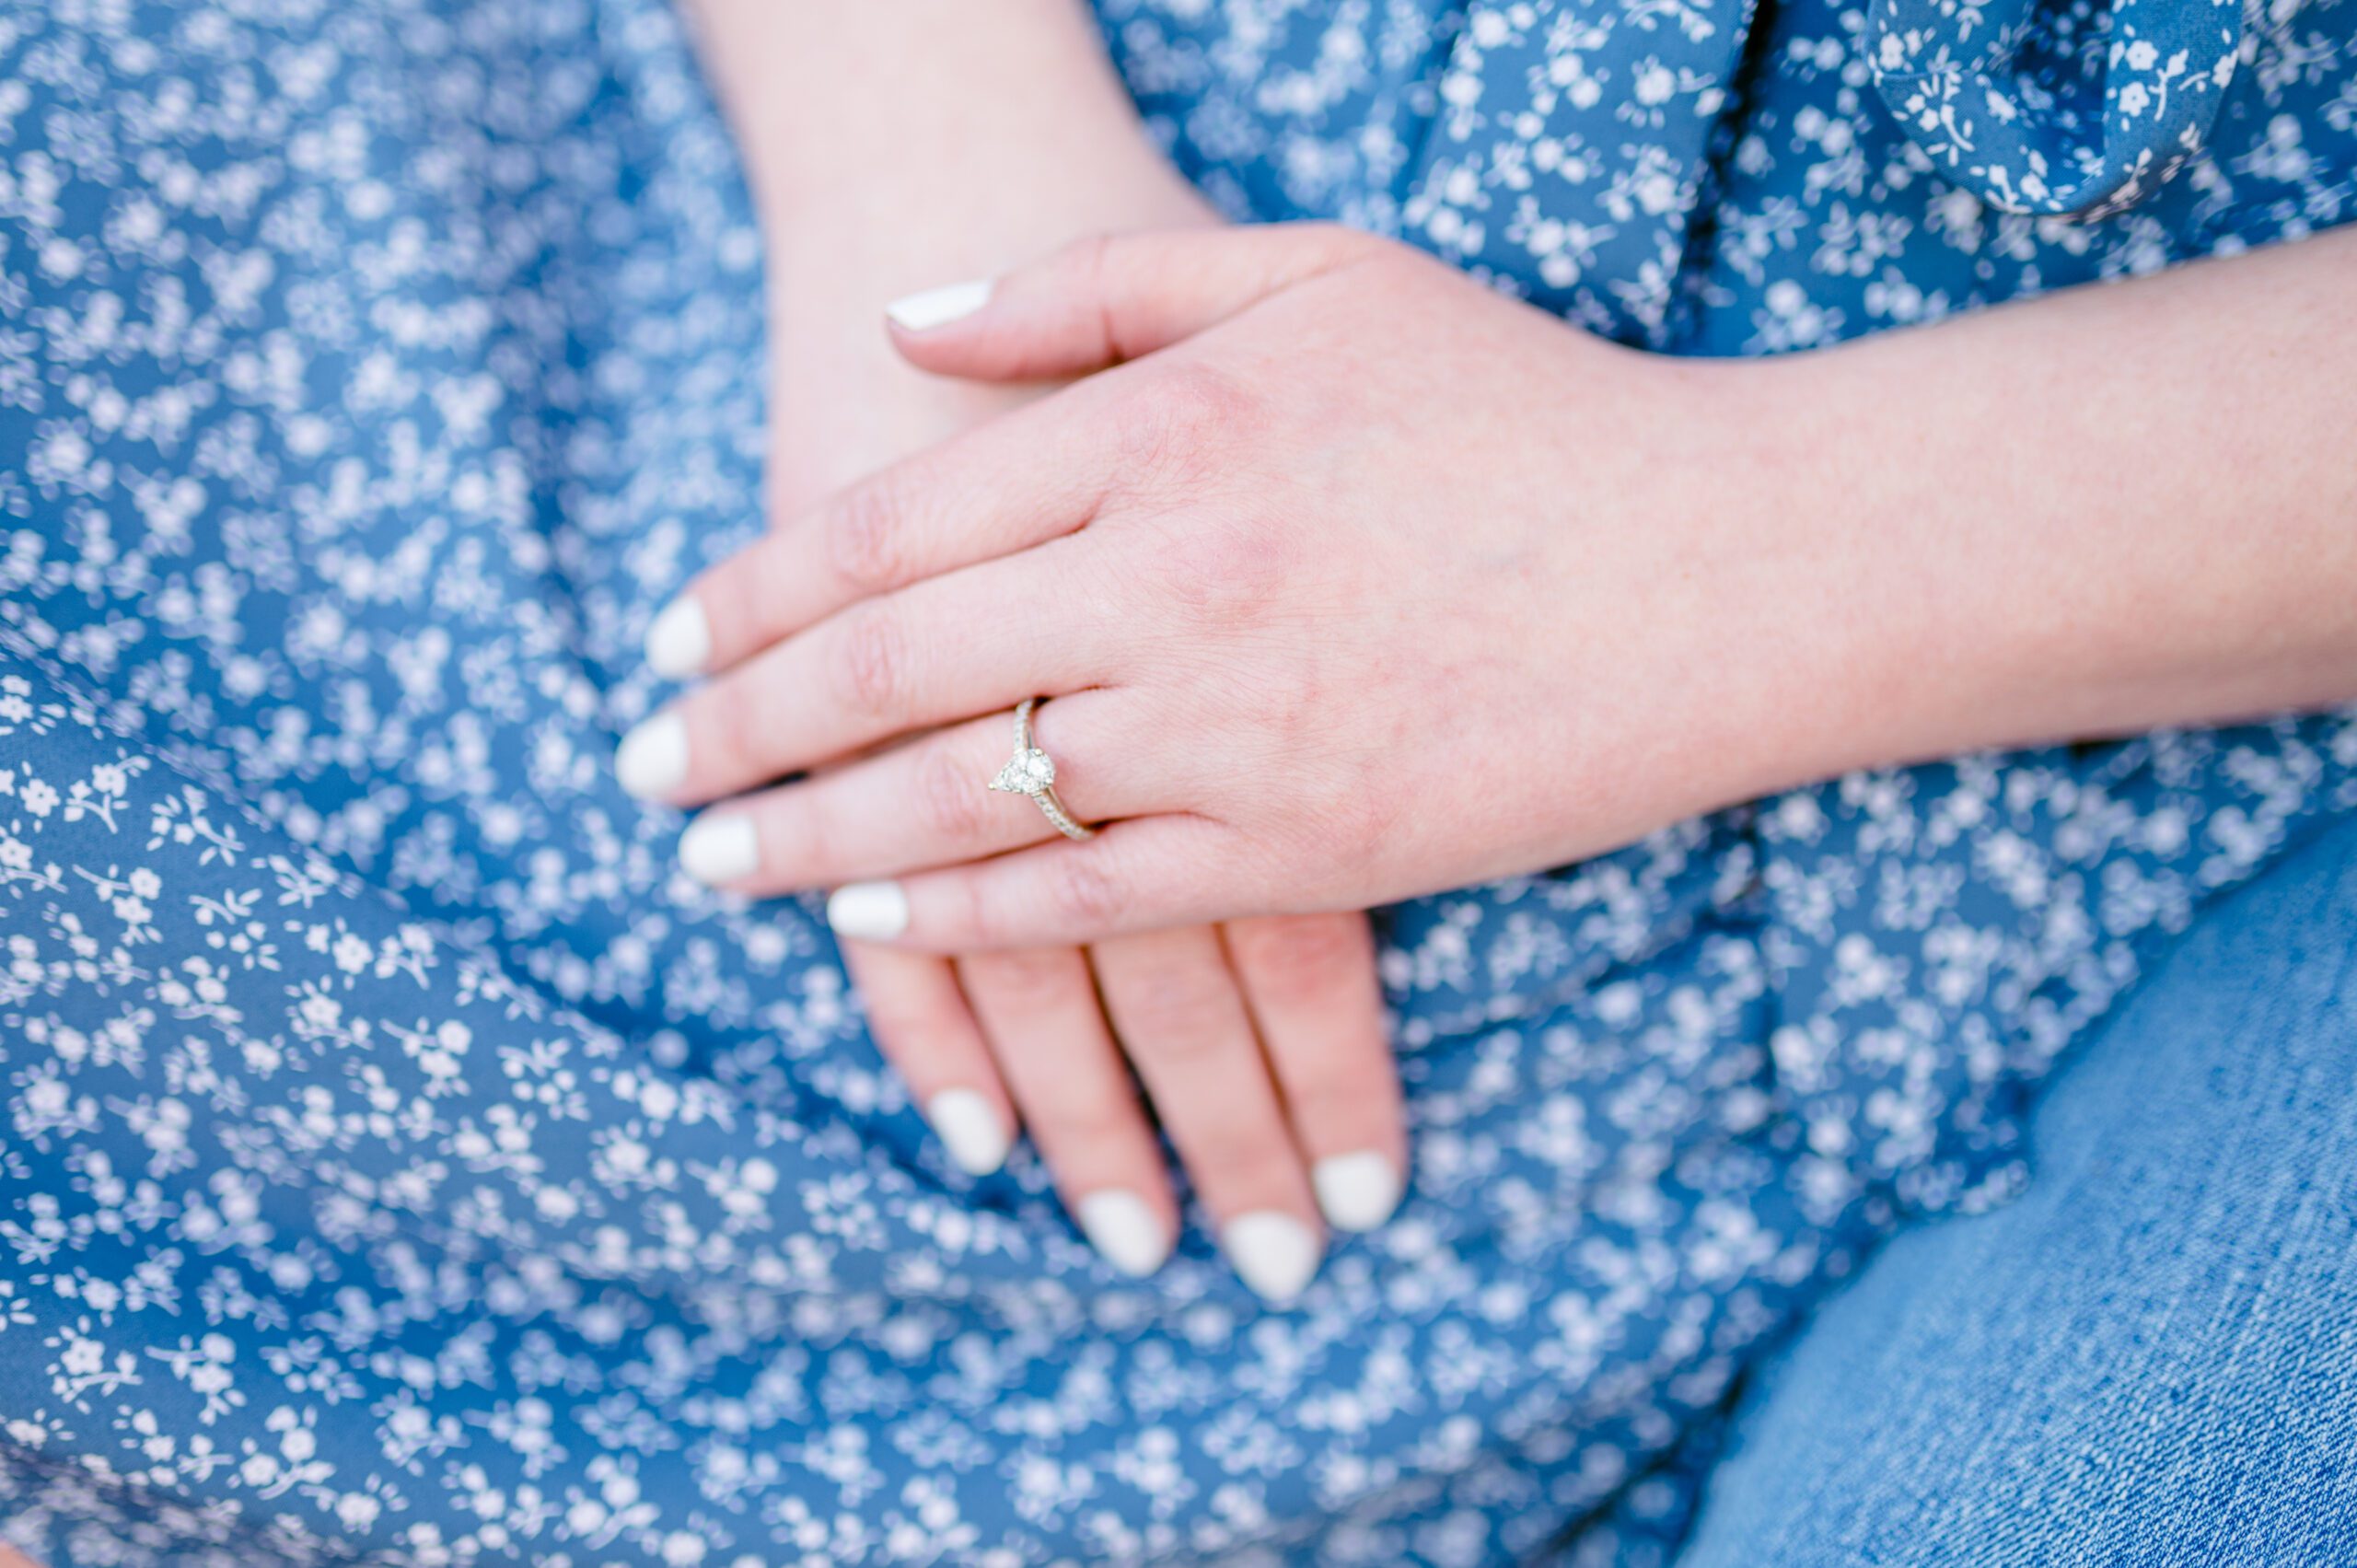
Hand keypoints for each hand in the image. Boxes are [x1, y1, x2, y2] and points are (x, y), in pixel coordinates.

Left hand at [623, 225, 1834, 946]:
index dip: (747, 600)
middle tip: (644, 778)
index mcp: (1159, 426)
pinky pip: (1086, 898)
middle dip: (734, 735)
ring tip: (714, 870)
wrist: (1725, 562)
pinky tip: (876, 920)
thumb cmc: (1518, 405)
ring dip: (808, 845)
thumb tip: (900, 324)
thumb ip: (1088, 289)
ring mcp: (1233, 724)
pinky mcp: (1303, 845)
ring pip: (957, 800)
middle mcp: (1170, 574)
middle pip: (881, 671)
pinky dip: (962, 916)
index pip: (883, 527)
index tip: (667, 650)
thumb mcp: (1311, 273)